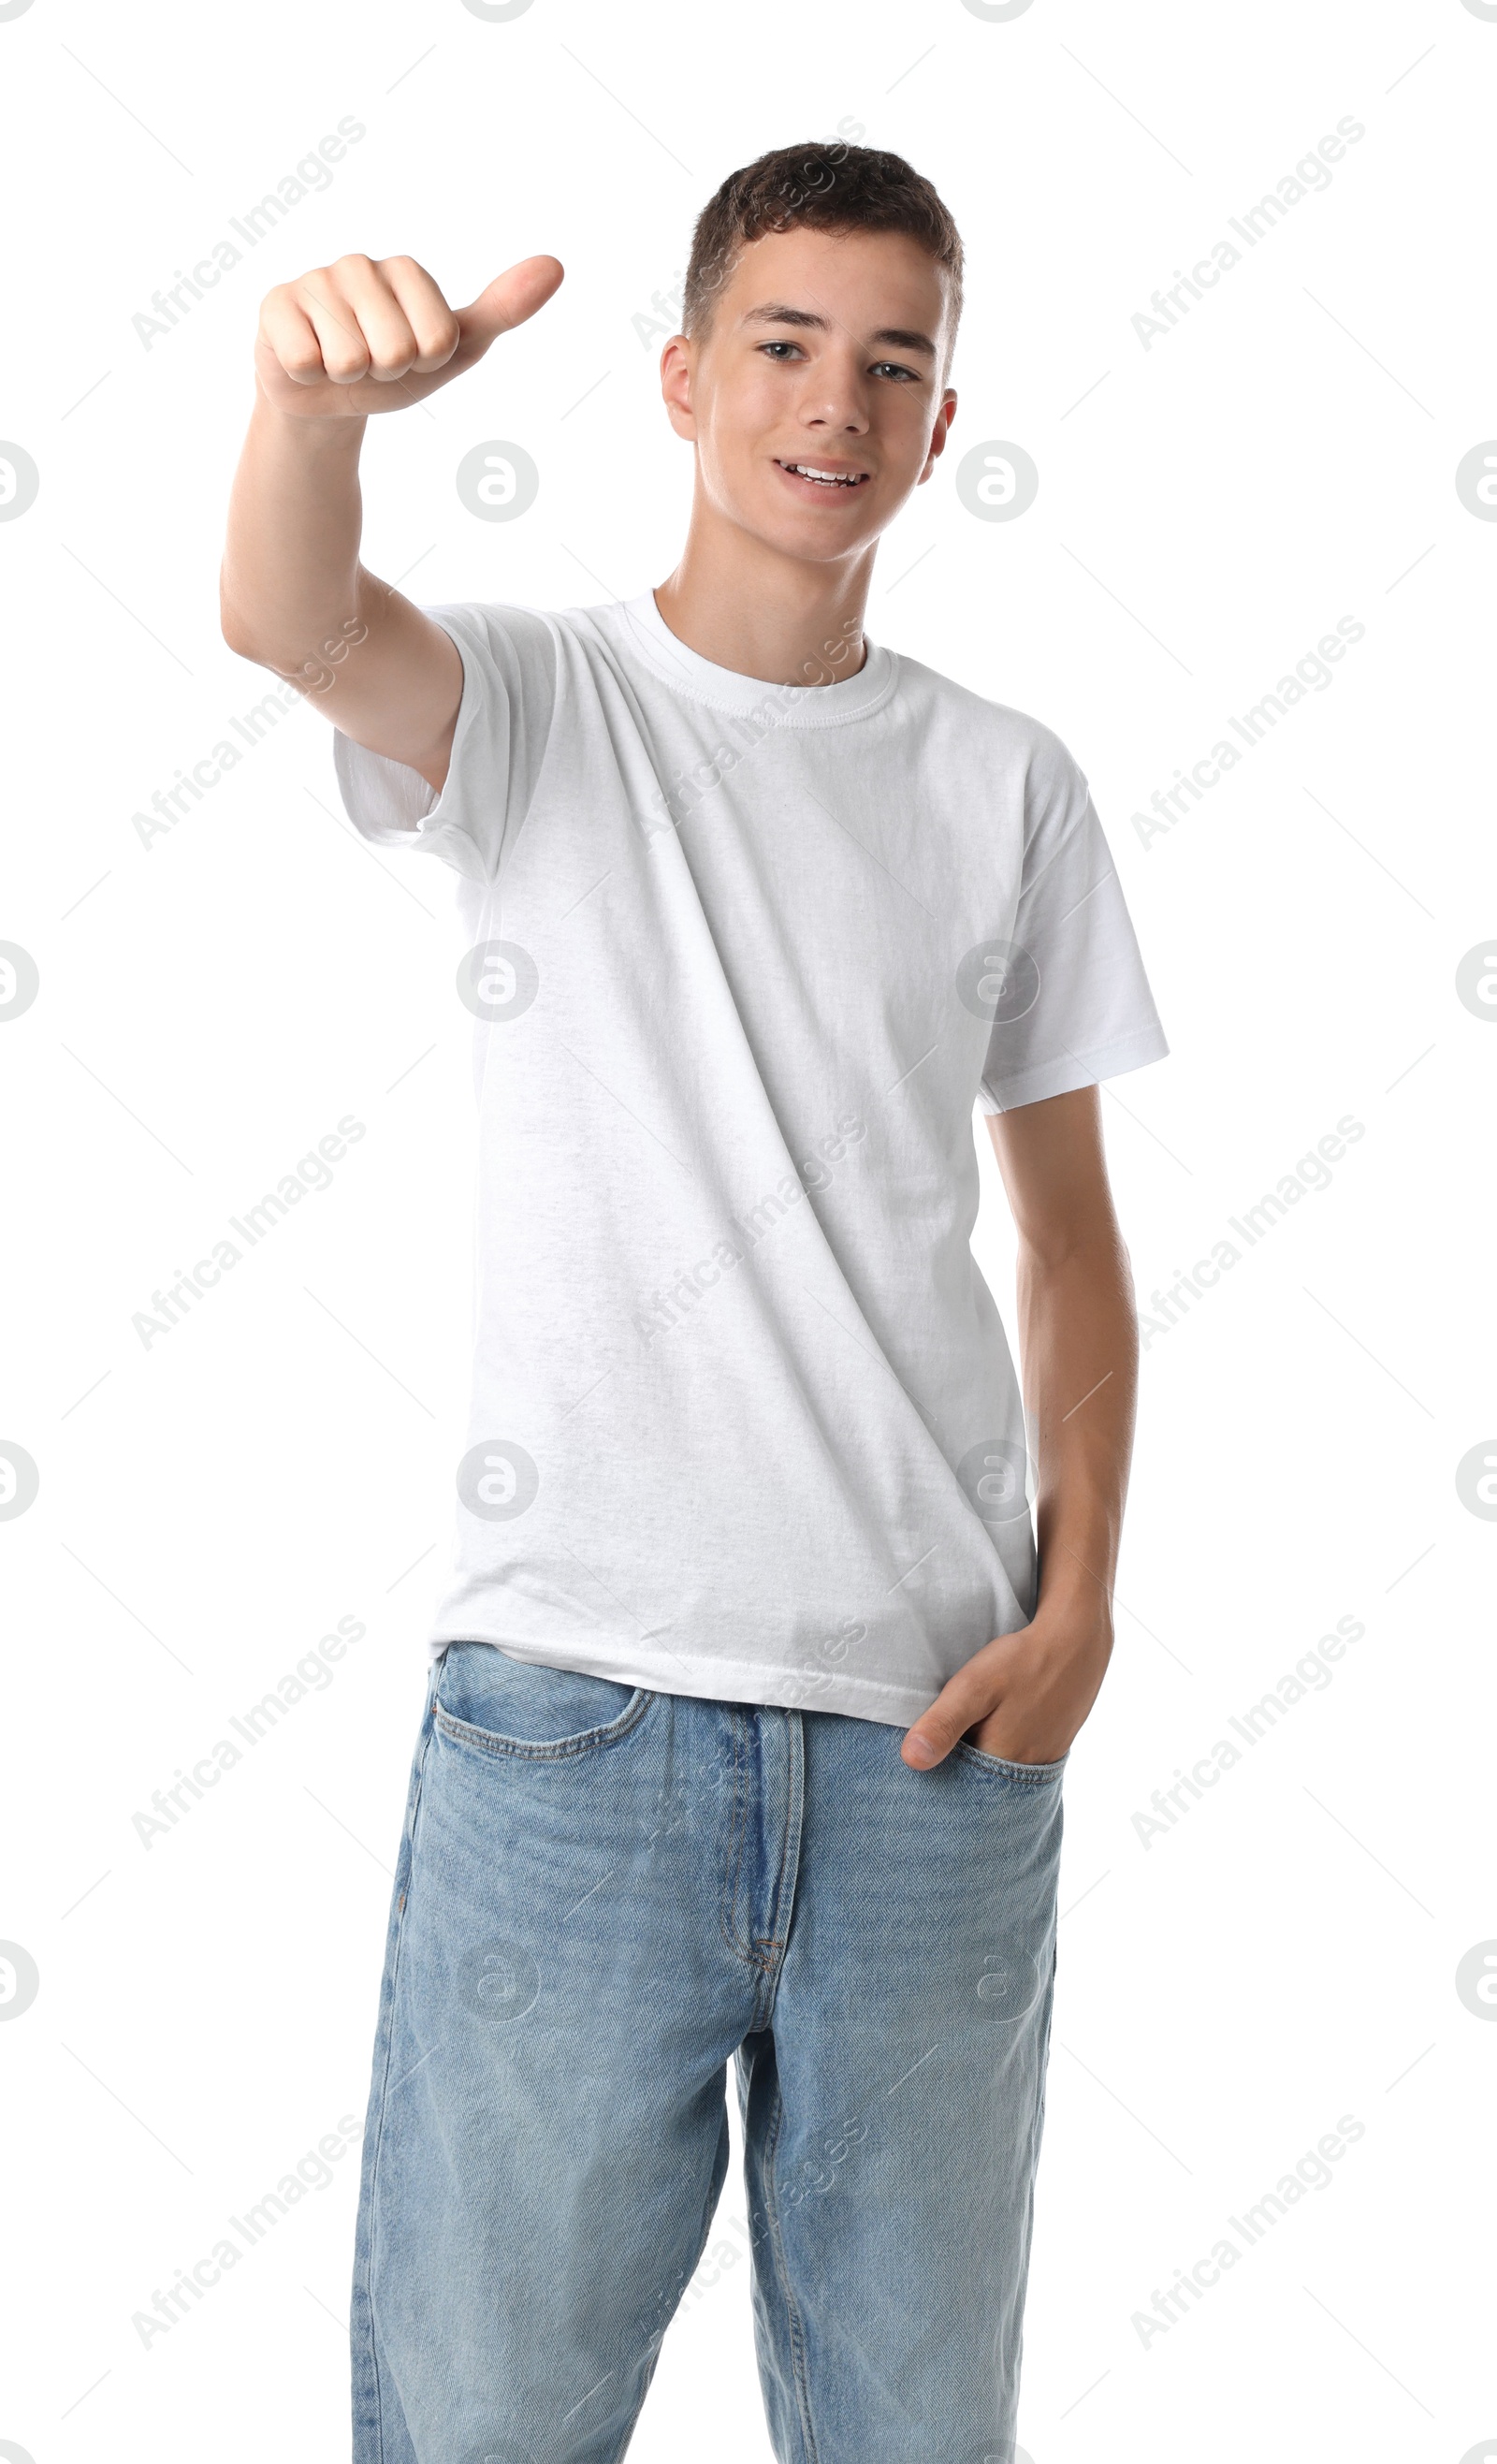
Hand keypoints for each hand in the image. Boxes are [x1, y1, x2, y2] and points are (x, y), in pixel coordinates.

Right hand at [253, 252, 563, 418]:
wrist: (329, 398)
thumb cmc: (396, 368)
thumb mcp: (457, 347)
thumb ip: (504, 309)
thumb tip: (557, 265)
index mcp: (406, 270)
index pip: (436, 340)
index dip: (425, 365)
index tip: (412, 357)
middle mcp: (359, 265)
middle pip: (394, 350)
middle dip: (385, 374)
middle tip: (371, 364)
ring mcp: (314, 281)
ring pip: (349, 359)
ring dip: (347, 377)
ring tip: (338, 360)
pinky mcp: (274, 305)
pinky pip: (305, 360)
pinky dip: (308, 376)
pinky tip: (306, 358)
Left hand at [900, 1593, 1111, 1769]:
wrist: (1078, 1641)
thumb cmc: (1023, 1662)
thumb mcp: (974, 1687)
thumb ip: (943, 1723)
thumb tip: (911, 1761)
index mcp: (1000, 1765)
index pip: (954, 1784)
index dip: (935, 1766)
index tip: (920, 1747)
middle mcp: (1024, 1772)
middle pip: (976, 1780)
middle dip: (956, 1761)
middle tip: (945, 1729)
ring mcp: (1042, 1760)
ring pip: (996, 1768)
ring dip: (978, 1753)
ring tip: (968, 1725)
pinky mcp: (1052, 1745)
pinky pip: (1016, 1757)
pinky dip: (1000, 1745)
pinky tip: (994, 1721)